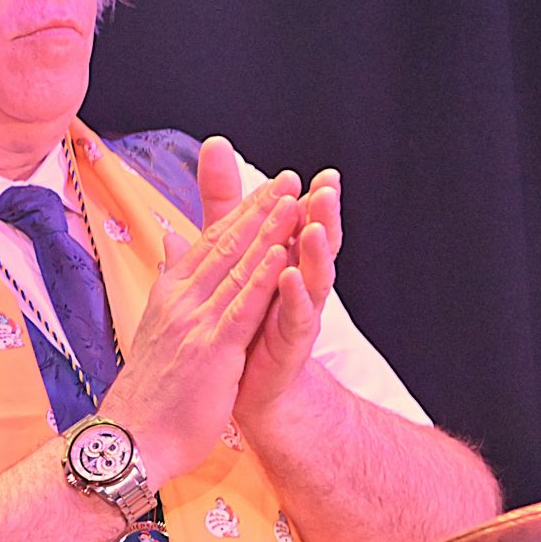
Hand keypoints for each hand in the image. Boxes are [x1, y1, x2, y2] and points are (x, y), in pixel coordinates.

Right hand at [101, 169, 299, 484]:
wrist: (131, 439)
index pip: (209, 245)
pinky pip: (243, 307)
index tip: (267, 187)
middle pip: (225, 247)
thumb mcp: (155, 329)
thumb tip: (170, 244)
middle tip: (288, 177)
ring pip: (238, 269)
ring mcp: (195, 323)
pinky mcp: (212, 350)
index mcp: (170, 296)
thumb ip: (169, 283)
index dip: (241, 214)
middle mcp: (180, 301)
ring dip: (268, 232)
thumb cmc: (147, 393)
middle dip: (259, 210)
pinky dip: (264, 278)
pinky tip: (284, 254)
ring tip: (295, 200)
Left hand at [236, 160, 339, 425]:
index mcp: (281, 263)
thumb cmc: (242, 319)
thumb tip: (213, 154)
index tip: (316, 173)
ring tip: (311, 225)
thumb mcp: (228, 255)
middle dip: (320, 216)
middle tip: (327, 187)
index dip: (305, 201)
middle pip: (311, 244)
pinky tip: (291, 278)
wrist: (243, 386)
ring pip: (311, 277)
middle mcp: (294, 285)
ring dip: (312, 251)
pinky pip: (294, 318)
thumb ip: (223, 211)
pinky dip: (293, 297)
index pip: (296, 225)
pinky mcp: (287, 345)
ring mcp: (294, 315)